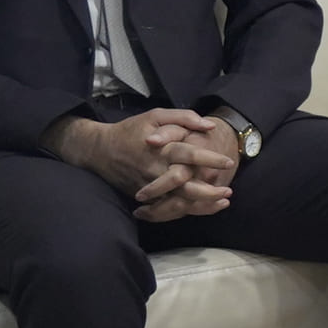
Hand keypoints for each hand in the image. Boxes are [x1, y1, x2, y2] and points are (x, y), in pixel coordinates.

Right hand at [55, 109, 231, 222]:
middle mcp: (156, 170)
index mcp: (162, 149)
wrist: (99, 150)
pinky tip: (202, 209)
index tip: (229, 162)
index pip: (190, 155)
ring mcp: (149, 186)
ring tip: (222, 203)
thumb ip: (183, 117)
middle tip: (228, 191)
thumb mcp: (154, 116)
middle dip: (209, 191)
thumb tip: (209, 125)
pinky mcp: (144, 196)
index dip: (210, 159)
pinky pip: (166, 208)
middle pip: (186, 186)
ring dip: (201, 205)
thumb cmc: (130, 130)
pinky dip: (185, 211)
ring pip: (178, 202)